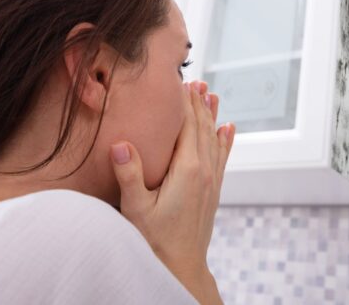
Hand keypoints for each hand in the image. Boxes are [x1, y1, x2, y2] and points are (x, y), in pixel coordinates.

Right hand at [109, 80, 234, 284]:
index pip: (187, 127)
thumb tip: (120, 143)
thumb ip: (129, 175)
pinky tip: (228, 129)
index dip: (184, 103)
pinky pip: (222, 157)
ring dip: (212, 116)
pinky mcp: (213, 190)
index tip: (181, 81)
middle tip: (196, 80)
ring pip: (214, 139)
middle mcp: (204, 171)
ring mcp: (211, 180)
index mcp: (187, 170)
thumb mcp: (136, 209)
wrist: (181, 267)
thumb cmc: (154, 241)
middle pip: (202, 128)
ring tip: (213, 94)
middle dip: (199, 103)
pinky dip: (224, 139)